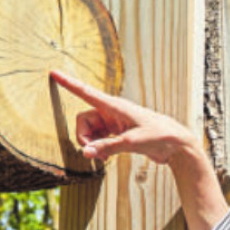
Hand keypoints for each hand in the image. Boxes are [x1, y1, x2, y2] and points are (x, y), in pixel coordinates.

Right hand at [49, 70, 197, 163]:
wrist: (176, 144)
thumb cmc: (159, 136)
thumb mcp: (132, 142)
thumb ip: (107, 147)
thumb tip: (85, 153)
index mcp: (115, 106)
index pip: (86, 92)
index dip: (68, 83)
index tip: (53, 73)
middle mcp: (112, 112)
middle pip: (83, 120)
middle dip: (83, 136)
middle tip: (93, 152)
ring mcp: (115, 123)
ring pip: (90, 131)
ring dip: (91, 144)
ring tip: (103, 157)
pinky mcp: (119, 133)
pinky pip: (99, 139)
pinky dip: (98, 148)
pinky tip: (106, 157)